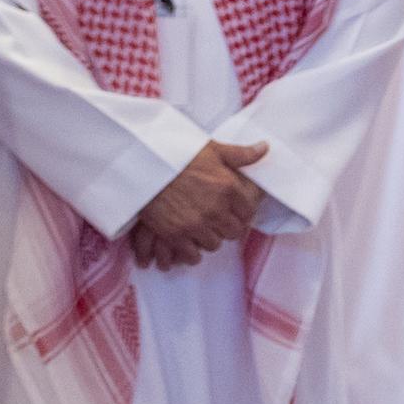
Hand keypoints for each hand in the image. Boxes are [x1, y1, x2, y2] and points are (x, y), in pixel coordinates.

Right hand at [127, 136, 268, 270]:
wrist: (138, 162)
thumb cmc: (175, 153)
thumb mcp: (211, 149)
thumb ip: (240, 154)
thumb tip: (266, 148)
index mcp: (228, 188)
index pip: (248, 212)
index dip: (241, 212)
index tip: (232, 211)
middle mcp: (216, 209)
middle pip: (233, 232)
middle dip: (226, 227)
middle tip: (215, 221)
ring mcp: (195, 224)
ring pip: (214, 244)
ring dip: (208, 238)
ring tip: (199, 230)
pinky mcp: (174, 234)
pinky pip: (192, 254)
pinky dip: (190, 252)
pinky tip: (186, 243)